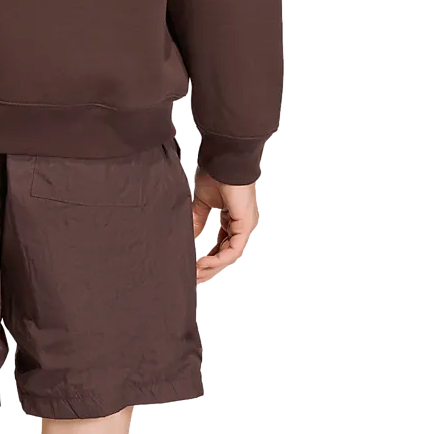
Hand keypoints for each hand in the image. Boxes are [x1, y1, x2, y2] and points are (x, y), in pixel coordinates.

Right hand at [191, 168, 258, 283]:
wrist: (223, 156)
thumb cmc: (214, 170)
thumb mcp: (201, 200)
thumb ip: (196, 219)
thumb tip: (188, 236)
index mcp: (232, 217)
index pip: (222, 244)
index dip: (208, 257)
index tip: (193, 267)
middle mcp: (241, 224)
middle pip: (226, 253)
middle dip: (209, 267)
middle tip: (193, 278)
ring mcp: (245, 225)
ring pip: (230, 255)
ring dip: (212, 266)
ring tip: (195, 274)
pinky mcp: (245, 224)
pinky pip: (233, 249)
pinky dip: (218, 258)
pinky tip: (204, 263)